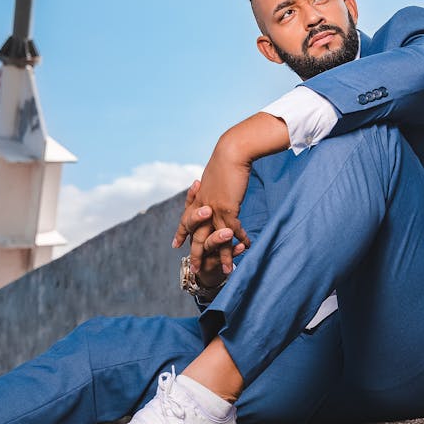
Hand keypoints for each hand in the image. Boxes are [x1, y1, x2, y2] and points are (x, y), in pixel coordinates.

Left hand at [173, 142, 252, 272]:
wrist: (231, 152)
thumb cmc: (226, 159)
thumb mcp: (215, 175)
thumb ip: (214, 186)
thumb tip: (217, 187)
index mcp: (198, 198)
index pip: (186, 219)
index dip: (181, 233)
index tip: (175, 245)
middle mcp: (202, 206)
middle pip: (197, 235)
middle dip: (196, 254)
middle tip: (195, 269)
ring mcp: (213, 209)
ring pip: (215, 238)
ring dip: (223, 256)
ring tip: (228, 271)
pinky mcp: (227, 208)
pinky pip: (233, 230)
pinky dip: (241, 239)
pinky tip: (248, 246)